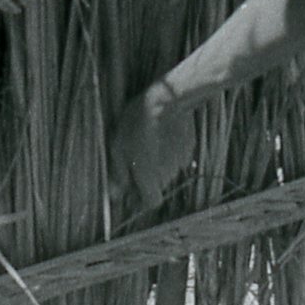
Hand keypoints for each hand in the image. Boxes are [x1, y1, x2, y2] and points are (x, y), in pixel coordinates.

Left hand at [109, 83, 194, 206]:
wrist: (167, 101)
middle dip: (146, 176)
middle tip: (132, 156)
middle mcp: (169, 176)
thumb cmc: (136, 125)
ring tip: (145, 140)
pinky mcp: (188, 146)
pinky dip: (168, 149)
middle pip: (157, 185)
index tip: (131, 186)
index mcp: (150, 180)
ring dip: (157, 161)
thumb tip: (115, 195)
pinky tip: (159, 133)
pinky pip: (176, 155)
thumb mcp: (118, 149)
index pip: (152, 203)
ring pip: (166, 169)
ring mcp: (181, 161)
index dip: (141, 198)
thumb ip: (119, 175)